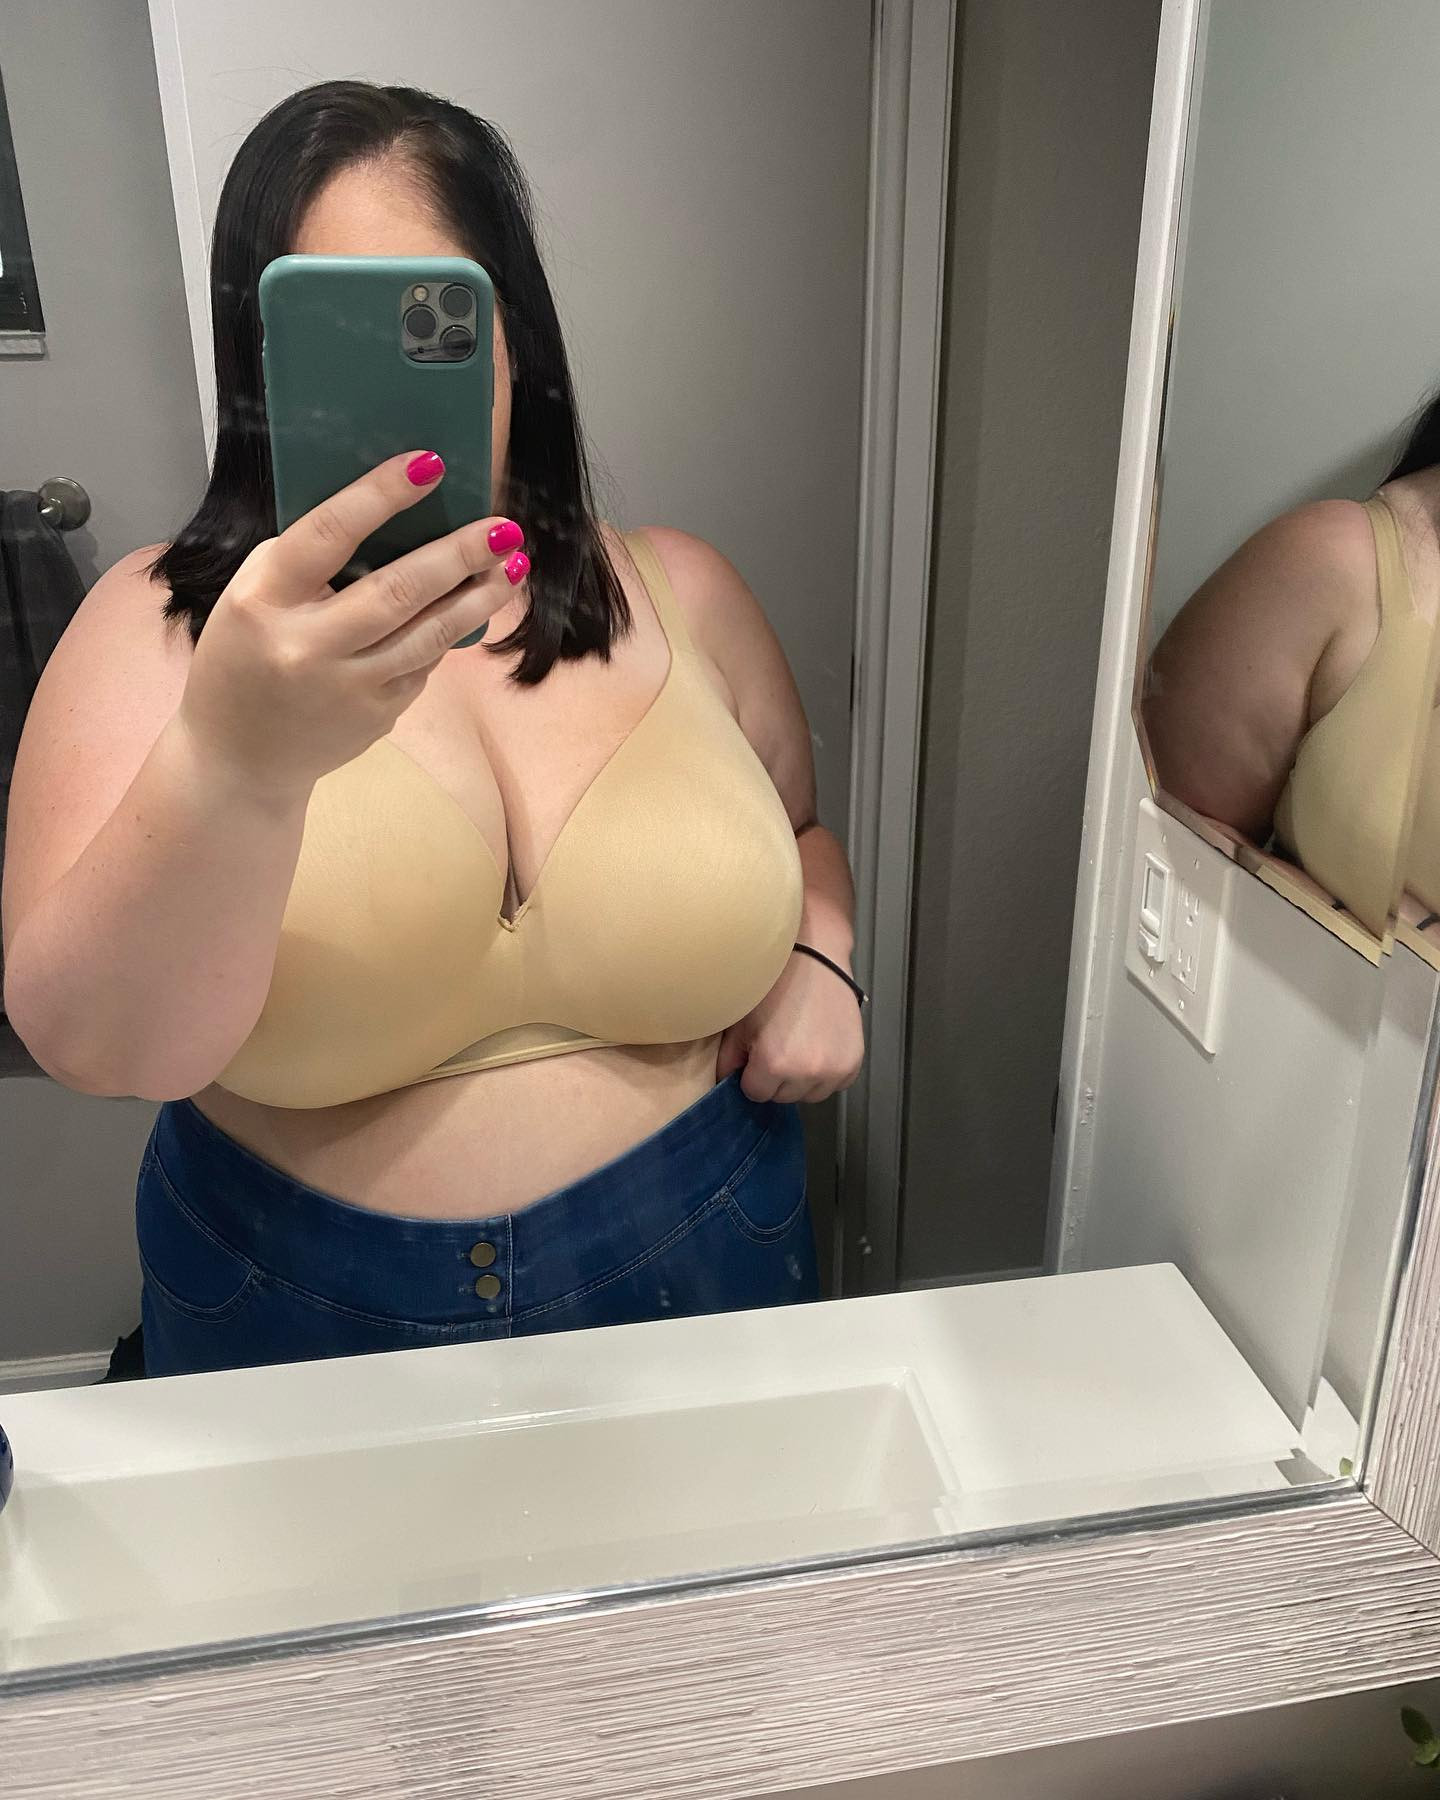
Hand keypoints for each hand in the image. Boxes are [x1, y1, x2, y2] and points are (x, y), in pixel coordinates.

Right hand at [177, 450, 528, 794]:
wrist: (238, 758)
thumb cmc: (243, 658)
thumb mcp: (250, 599)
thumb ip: (303, 563)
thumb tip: (386, 515)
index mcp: (263, 601)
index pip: (329, 535)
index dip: (381, 495)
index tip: (430, 464)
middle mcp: (306, 646)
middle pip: (397, 590)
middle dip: (458, 554)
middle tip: (503, 526)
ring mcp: (347, 687)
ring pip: (428, 633)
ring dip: (478, 596)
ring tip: (513, 565)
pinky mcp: (378, 717)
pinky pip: (424, 664)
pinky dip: (450, 631)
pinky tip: (475, 605)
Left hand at [716, 950, 865, 1103]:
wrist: (815, 959)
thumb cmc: (773, 986)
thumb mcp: (740, 1022)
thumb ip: (728, 1061)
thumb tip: (726, 1083)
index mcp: (774, 1064)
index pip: (755, 1093)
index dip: (752, 1073)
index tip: (757, 1052)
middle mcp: (807, 1072)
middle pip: (783, 1097)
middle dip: (777, 1077)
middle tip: (780, 1044)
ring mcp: (834, 1069)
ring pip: (810, 1094)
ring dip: (803, 1079)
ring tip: (800, 1045)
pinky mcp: (853, 1063)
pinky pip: (835, 1084)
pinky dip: (827, 1073)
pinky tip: (819, 1046)